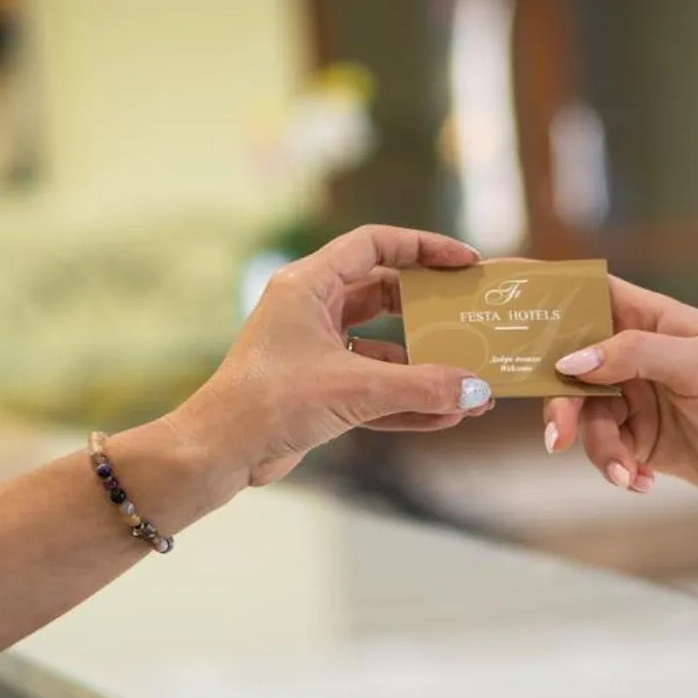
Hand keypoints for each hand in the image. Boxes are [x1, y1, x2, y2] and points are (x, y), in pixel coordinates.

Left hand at [174, 225, 494, 486]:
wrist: (219, 453)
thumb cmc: (269, 404)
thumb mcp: (355, 389)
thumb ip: (421, 387)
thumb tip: (477, 390)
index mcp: (308, 284)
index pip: (375, 245)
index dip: (423, 247)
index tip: (465, 262)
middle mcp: (311, 310)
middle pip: (384, 293)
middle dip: (429, 310)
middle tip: (470, 316)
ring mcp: (315, 350)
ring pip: (382, 346)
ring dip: (423, 365)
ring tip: (468, 382)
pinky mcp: (319, 388)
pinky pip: (373, 386)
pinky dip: (405, 398)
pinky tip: (444, 416)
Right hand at [541, 278, 697, 495]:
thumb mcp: (697, 363)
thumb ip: (632, 355)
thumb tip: (571, 360)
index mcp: (648, 320)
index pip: (587, 295)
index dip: (544, 292)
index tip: (499, 291)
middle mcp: (634, 356)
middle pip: (570, 370)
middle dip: (560, 405)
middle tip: (556, 437)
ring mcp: (637, 400)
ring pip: (586, 420)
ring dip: (598, 451)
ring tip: (626, 475)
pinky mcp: (644, 442)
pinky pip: (609, 454)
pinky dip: (617, 471)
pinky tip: (641, 485)